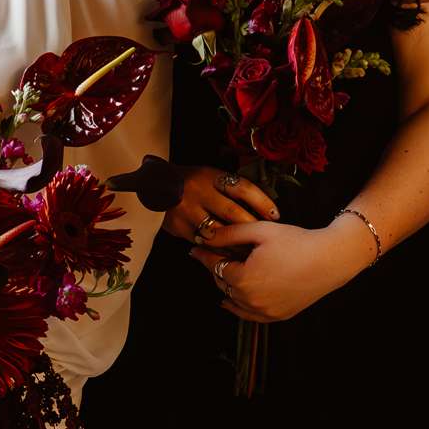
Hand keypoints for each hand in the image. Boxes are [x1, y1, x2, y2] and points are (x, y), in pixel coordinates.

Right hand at [162, 165, 277, 245]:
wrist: (153, 185)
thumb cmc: (190, 182)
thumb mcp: (210, 175)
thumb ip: (231, 188)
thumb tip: (261, 209)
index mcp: (210, 175)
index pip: (243, 188)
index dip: (262, 202)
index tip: (275, 215)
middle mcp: (198, 192)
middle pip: (233, 213)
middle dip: (252, 227)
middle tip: (266, 238)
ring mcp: (187, 211)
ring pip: (219, 232)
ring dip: (237, 243)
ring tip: (252, 250)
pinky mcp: (178, 227)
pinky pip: (204, 243)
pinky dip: (219, 249)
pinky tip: (230, 253)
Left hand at [191, 216, 361, 322]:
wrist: (330, 259)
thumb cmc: (296, 241)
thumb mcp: (260, 231)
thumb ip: (230, 234)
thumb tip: (206, 236)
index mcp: (243, 278)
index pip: (215, 266)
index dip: (204, 255)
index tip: (195, 249)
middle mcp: (250, 300)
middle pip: (223, 283)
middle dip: (216, 269)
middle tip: (213, 256)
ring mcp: (264, 311)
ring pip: (234, 300)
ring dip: (227, 286)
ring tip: (224, 273)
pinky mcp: (277, 316)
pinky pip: (249, 315)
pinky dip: (238, 307)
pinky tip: (230, 301)